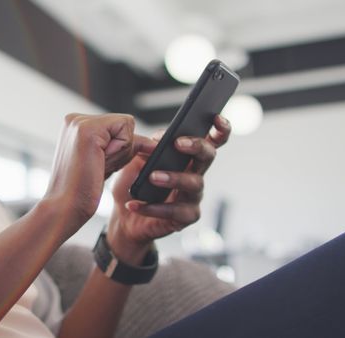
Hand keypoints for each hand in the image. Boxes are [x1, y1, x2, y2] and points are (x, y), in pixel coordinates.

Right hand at [44, 113, 154, 236]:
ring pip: (126, 124)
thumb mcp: (107, 160)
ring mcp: (79, 122)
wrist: (65, 207)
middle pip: (123, 123)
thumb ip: (124, 145)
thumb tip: (152, 142)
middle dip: (120, 149)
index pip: (116, 125)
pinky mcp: (87, 129)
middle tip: (96, 166)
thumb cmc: (82, 190)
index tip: (98, 163)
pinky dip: (120, 149)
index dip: (118, 147)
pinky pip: (124, 128)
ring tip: (96, 164)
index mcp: (76, 125)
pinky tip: (100, 160)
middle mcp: (75, 119)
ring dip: (120, 151)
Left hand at [107, 115, 231, 262]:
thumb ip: (150, 145)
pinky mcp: (185, 217)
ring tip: (152, 176)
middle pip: (208, 156)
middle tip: (178, 143)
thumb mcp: (136, 159)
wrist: (124, 217)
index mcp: (187, 156)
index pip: (211, 139)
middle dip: (197, 146)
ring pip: (194, 183)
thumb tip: (161, 138)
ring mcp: (192, 196)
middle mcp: (195, 173)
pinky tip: (136, 204)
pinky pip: (176, 211)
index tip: (216, 118)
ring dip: (173, 178)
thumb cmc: (135, 184)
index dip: (220, 129)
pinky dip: (154, 208)